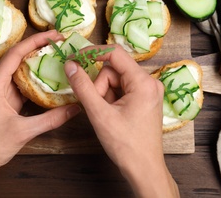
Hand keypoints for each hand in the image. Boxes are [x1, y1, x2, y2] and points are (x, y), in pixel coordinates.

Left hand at [0, 30, 80, 197]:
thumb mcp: (23, 131)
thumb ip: (51, 119)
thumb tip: (75, 108)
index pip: (15, 55)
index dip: (34, 42)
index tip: (53, 35)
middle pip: (18, 59)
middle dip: (38, 47)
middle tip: (59, 42)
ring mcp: (1, 93)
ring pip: (21, 71)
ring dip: (38, 63)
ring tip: (57, 56)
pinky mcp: (6, 102)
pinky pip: (23, 85)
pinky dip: (36, 80)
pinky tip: (50, 79)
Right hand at [64, 45, 178, 196]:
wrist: (144, 169)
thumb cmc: (125, 144)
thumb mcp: (99, 114)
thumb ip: (83, 87)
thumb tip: (70, 65)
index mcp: (143, 82)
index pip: (115, 54)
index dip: (93, 53)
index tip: (75, 58)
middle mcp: (150, 82)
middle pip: (114, 70)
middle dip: (100, 85)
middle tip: (97, 106)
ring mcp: (148, 91)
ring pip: (116, 80)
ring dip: (105, 93)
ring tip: (105, 114)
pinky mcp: (145, 99)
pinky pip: (122, 89)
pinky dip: (111, 98)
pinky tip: (111, 114)